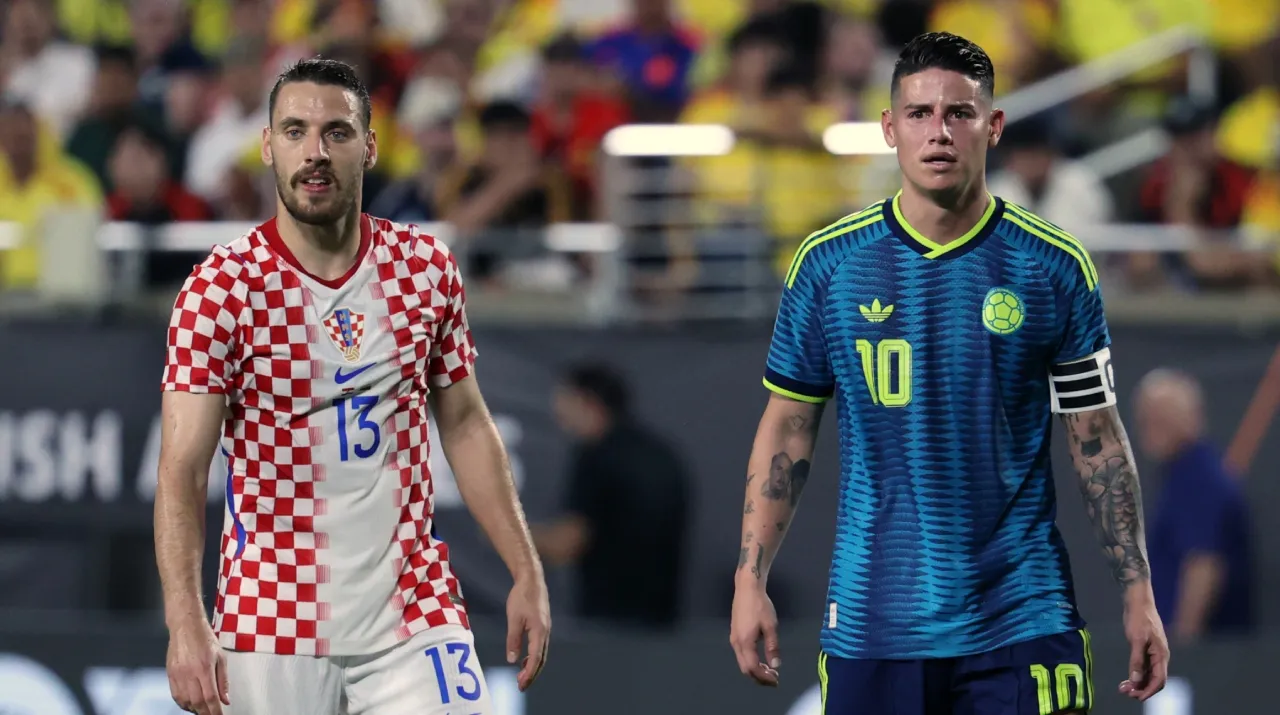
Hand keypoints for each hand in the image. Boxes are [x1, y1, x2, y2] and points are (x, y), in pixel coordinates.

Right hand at [166, 618, 228, 713]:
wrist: (185, 626)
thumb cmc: (205, 638)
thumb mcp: (221, 657)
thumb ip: (223, 680)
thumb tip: (225, 700)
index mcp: (204, 668)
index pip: (210, 697)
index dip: (215, 711)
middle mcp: (189, 673)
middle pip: (196, 702)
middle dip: (205, 713)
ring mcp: (177, 674)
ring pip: (184, 701)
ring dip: (194, 709)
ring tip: (202, 710)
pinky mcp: (169, 674)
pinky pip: (175, 695)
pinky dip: (183, 703)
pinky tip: (190, 704)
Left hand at [505, 573, 550, 691]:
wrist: (532, 580)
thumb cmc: (521, 597)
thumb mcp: (513, 619)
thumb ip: (513, 640)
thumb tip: (512, 660)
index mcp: (539, 631)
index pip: (535, 658)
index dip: (528, 673)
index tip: (520, 684)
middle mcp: (546, 632)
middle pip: (541, 659)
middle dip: (532, 674)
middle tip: (521, 686)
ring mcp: (546, 629)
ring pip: (542, 653)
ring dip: (533, 666)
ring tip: (521, 676)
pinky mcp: (543, 625)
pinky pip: (540, 646)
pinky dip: (534, 656)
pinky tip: (524, 659)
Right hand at [729, 582, 780, 686]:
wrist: (747, 588)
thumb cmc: (760, 606)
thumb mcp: (770, 626)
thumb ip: (772, 647)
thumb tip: (775, 665)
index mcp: (745, 642)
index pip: (752, 668)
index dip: (764, 677)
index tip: (776, 680)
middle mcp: (736, 643)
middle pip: (745, 668)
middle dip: (759, 677)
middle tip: (774, 679)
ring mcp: (733, 639)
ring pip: (742, 662)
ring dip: (755, 670)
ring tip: (769, 670)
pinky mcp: (734, 634)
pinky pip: (741, 655)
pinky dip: (751, 662)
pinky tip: (760, 659)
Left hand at [1118, 593, 1169, 700]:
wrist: (1138, 601)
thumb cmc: (1138, 618)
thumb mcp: (1136, 639)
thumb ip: (1137, 660)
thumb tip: (1136, 679)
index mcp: (1161, 655)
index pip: (1159, 680)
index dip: (1149, 691)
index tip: (1136, 697)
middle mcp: (1160, 657)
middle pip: (1154, 680)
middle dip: (1141, 688)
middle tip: (1125, 692)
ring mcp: (1154, 653)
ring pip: (1149, 674)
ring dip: (1138, 683)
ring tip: (1123, 687)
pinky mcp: (1147, 649)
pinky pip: (1145, 667)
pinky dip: (1137, 674)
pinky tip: (1128, 679)